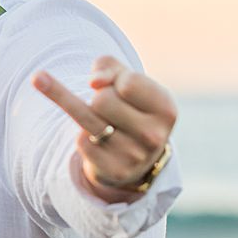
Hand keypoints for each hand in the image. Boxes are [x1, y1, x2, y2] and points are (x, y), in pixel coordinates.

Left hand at [31, 56, 176, 199]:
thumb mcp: (124, 79)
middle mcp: (155, 135)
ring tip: (71, 99)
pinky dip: (83, 136)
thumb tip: (95, 81)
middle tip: (108, 108)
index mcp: (166, 109)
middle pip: (102, 100)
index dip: (116, 79)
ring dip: (82, 111)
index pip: (128, 82)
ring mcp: (136, 157)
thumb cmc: (128, 107)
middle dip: (99, 98)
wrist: (135, 156)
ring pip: (87, 119)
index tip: (120, 87)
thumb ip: (107, 66)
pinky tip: (96, 141)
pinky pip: (81, 141)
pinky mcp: (115, 171)